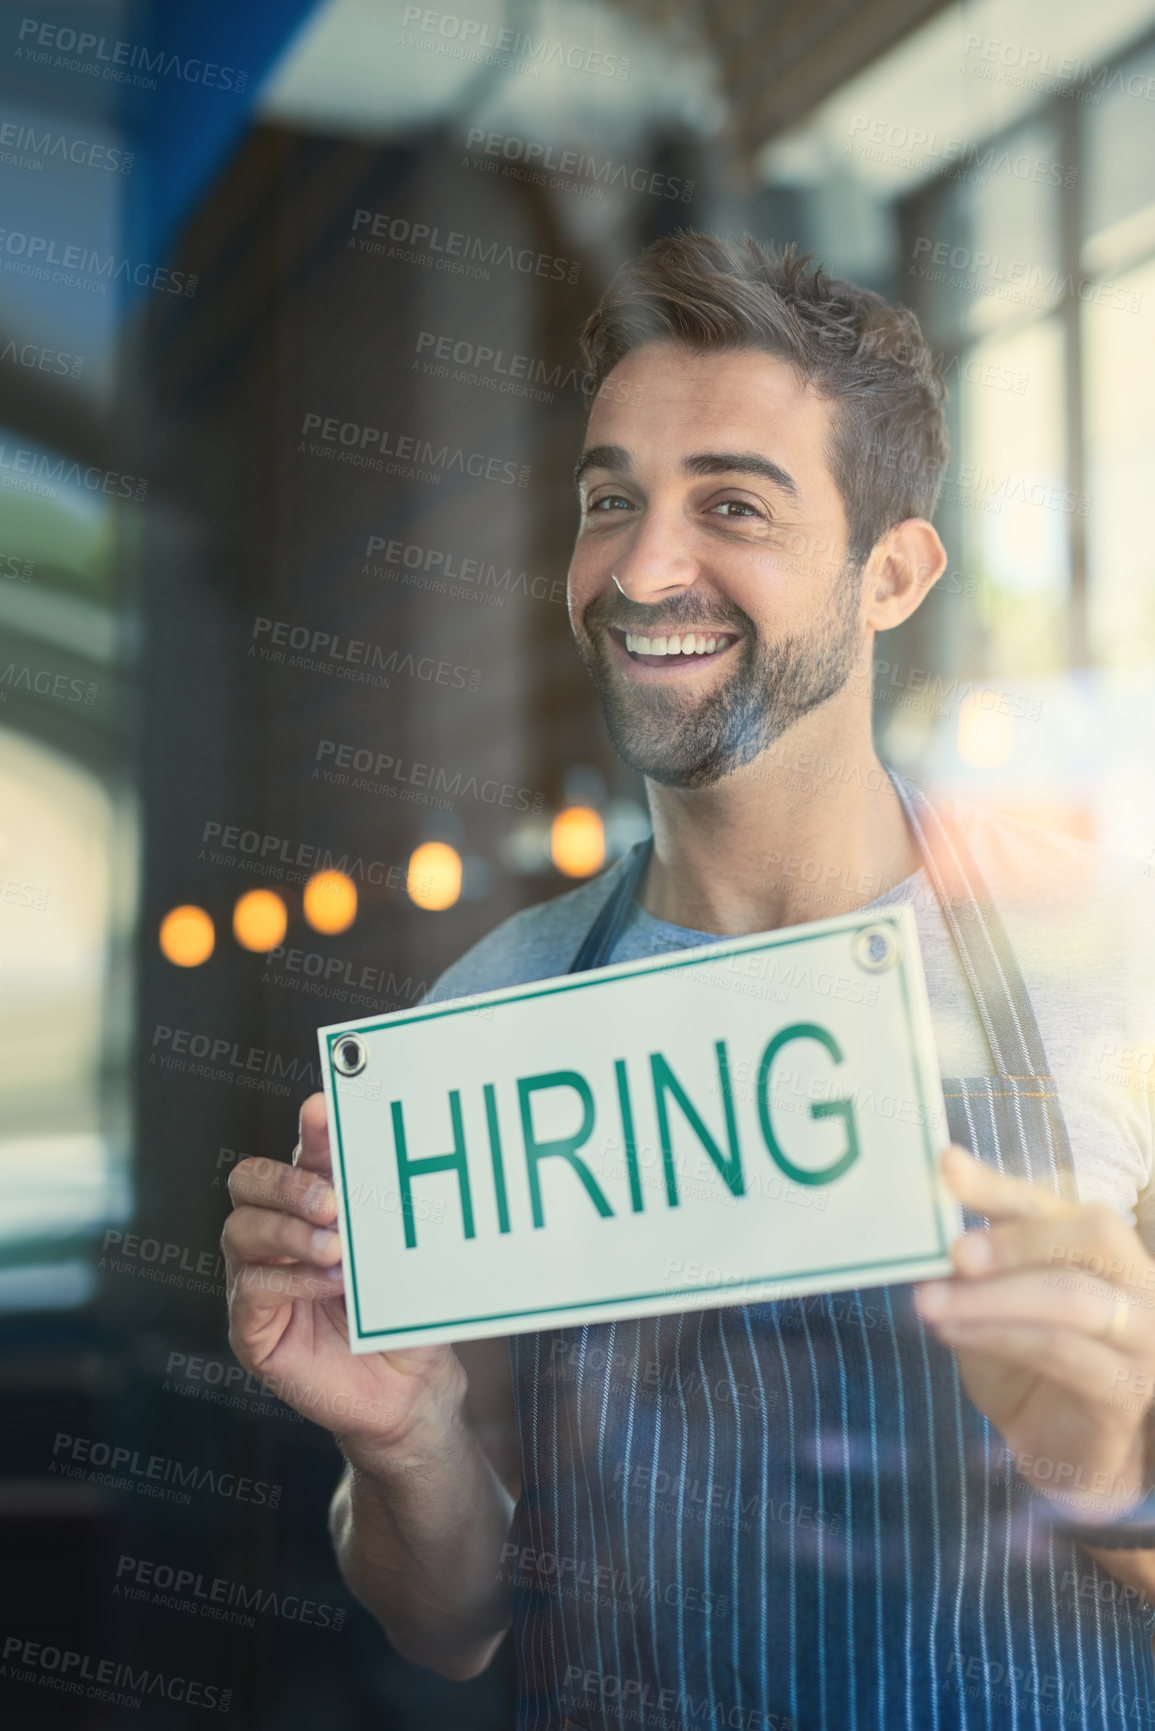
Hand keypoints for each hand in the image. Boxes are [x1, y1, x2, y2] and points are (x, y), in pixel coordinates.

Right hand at [223, 1092, 464, 1460]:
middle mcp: (276, 1235)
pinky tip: (330, 1282)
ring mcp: (257, 1279)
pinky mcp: (252, 1327)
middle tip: (332, 1200)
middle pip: (248, 1182)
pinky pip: (252, 1288)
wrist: (408, 1386)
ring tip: (336, 1248)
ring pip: (241, 1229)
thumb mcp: (400, 1254)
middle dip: (288, 1182)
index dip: (308, 1130)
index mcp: (311, 1206)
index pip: (299, 1155)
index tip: (324, 1109)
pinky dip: (292, 1279)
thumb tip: (391, 1161)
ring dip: (290, 1232)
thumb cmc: (405, 1313)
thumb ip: (384, 1211)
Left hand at [914, 1145, 1154, 1522]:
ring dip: (993, 1298)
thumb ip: (970, 1263)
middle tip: (954, 1254)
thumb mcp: (988, 1300)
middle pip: (1090, 1235)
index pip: (1047, 1201)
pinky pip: (1063, 1351)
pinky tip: (953, 1334)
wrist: (1060, 1446)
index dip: (996, 1184)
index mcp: (1094, 1244)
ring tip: (929, 1303)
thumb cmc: (1023, 1359)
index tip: (946, 1166)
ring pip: (1071, 1297)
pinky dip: (1001, 1337)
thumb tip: (922, 1225)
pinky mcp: (1126, 1388)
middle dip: (1015, 1240)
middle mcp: (1133, 1279)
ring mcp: (1140, 1334)